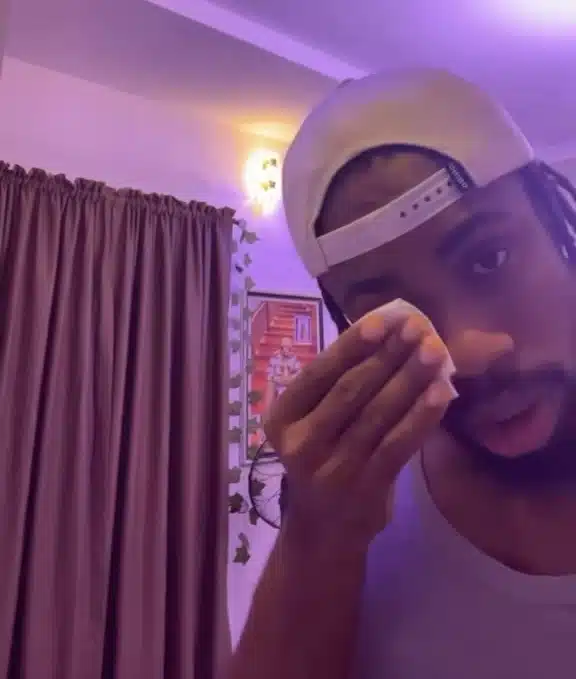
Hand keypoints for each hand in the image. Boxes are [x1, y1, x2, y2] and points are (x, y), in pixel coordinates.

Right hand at [264, 310, 457, 553]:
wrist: (324, 529)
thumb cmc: (322, 459)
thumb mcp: (312, 424)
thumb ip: (337, 388)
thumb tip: (385, 336)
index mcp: (282, 419)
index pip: (318, 374)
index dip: (351, 346)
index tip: (381, 320)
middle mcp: (301, 443)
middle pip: (350, 390)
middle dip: (387, 356)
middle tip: (417, 328)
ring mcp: (333, 469)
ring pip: (377, 415)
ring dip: (409, 379)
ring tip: (433, 350)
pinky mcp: (365, 489)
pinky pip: (398, 445)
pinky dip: (421, 416)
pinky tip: (441, 392)